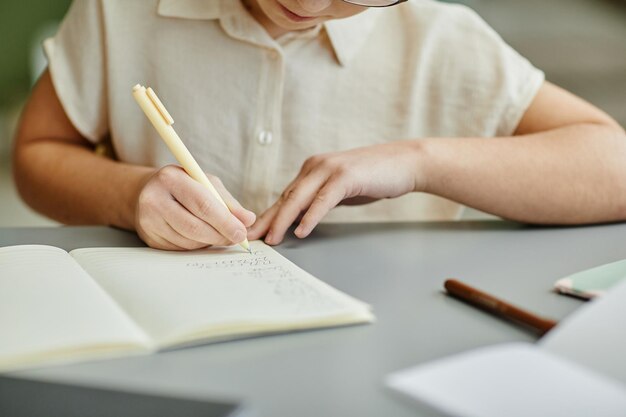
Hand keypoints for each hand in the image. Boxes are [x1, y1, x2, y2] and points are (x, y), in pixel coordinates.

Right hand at [134, 165, 255, 249]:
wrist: (149, 192)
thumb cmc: (185, 186)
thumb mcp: (207, 184)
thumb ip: (228, 202)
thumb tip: (248, 220)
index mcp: (171, 178)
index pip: (203, 205)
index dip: (225, 222)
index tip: (242, 232)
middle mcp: (155, 199)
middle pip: (195, 227)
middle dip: (221, 236)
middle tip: (237, 239)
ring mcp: (149, 221)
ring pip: (189, 241)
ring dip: (210, 242)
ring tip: (218, 233)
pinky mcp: (150, 238)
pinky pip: (181, 249)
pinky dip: (197, 246)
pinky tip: (201, 236)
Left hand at [248, 141, 422, 244]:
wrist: (405, 163)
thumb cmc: (373, 178)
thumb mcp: (340, 190)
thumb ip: (319, 200)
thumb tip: (299, 219)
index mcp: (312, 169)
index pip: (285, 197)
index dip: (268, 216)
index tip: (253, 233)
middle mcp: (315, 166)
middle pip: (286, 198)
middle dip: (267, 220)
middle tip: (252, 239)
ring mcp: (329, 169)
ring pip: (299, 198)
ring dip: (283, 221)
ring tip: (272, 240)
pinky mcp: (345, 176)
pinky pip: (322, 200)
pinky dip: (310, 216)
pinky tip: (302, 231)